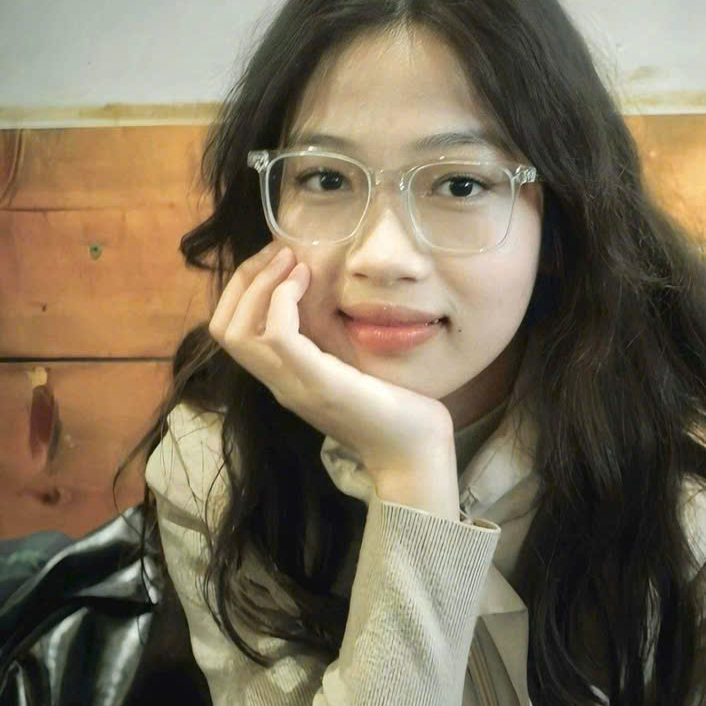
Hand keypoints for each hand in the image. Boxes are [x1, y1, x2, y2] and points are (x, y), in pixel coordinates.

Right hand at [208, 241, 459, 518]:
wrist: (414, 454)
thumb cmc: (393, 410)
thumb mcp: (348, 371)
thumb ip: (327, 349)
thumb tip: (322, 307)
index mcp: (284, 380)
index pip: (231, 334)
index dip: (243, 290)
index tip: (275, 261)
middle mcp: (280, 385)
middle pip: (225, 329)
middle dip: (245, 280)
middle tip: (278, 251)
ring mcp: (296, 387)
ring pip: (239, 331)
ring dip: (261, 284)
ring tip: (291, 259)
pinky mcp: (321, 384)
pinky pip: (278, 335)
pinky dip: (283, 299)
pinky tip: (306, 280)